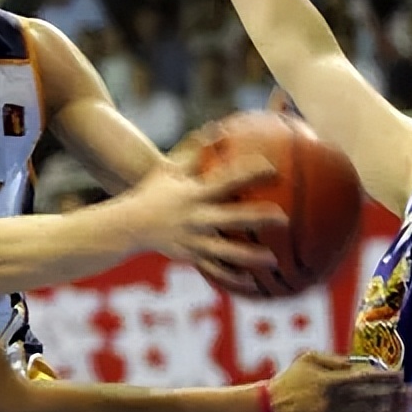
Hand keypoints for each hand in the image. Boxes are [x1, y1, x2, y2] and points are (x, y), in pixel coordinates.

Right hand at [128, 153, 286, 270]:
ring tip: (274, 260)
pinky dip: (232, 277)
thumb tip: (217, 127)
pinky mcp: (190, 257)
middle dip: (258, 219)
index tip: (273, 168)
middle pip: (233, 219)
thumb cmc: (151, 192)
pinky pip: (214, 270)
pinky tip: (252, 283)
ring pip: (226, 251)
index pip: (227, 181)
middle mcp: (196, 218)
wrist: (127, 226)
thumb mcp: (169, 169)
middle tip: (284, 219)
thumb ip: (193, 150)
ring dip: (250, 257)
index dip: (250, 174)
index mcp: (194, 194)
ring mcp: (193, 240)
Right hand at [269, 352, 411, 411]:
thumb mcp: (307, 360)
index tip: (402, 376)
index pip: (368, 378)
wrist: (267, 411)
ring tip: (411, 410)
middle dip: (398, 395)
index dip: (388, 377)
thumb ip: (335, 360)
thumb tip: (361, 364)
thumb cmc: (287, 382)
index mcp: (331, 381)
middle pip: (375, 398)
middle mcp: (337, 401)